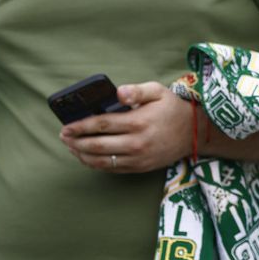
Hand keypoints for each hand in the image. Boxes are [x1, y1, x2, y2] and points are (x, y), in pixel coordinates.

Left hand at [59, 82, 189, 173]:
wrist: (194, 133)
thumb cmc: (172, 109)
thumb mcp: (158, 91)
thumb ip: (136, 90)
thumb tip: (118, 92)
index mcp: (138, 122)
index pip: (101, 125)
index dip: (80, 126)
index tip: (67, 126)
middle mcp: (136, 143)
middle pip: (97, 145)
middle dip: (76, 142)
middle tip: (63, 137)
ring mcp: (138, 158)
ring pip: (102, 161)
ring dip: (82, 155)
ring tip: (71, 147)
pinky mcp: (140, 167)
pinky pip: (112, 169)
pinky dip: (95, 164)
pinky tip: (87, 157)